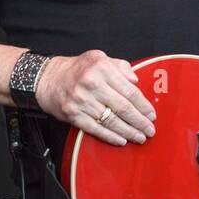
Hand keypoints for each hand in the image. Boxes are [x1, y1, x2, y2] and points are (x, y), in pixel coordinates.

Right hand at [35, 50, 156, 145]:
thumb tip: (136, 81)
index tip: (151, 115)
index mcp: (102, 68)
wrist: (47, 79)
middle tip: (150, 130)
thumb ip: (121, 67)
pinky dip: (110, 137)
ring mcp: (81, 100)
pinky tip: (121, 140)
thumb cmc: (78, 69)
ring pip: (111, 120)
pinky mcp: (73, 114)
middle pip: (123, 108)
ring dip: (128, 132)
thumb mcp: (100, 58)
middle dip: (140, 121)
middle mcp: (92, 84)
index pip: (130, 91)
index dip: (143, 106)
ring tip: (140, 137)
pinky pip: (96, 129)